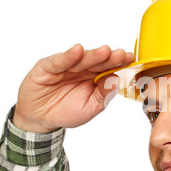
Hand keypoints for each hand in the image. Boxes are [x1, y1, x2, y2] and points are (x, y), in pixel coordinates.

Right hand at [13, 44, 133, 132]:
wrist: (40, 119)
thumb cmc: (66, 111)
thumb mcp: (90, 108)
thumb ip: (103, 95)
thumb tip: (117, 81)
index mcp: (94, 77)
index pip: (108, 67)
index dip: (119, 63)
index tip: (130, 59)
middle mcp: (81, 68)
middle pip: (97, 61)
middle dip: (109, 57)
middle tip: (121, 54)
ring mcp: (65, 66)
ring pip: (81, 59)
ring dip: (93, 55)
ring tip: (105, 51)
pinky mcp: (47, 67)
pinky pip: (59, 61)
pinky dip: (68, 56)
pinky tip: (78, 51)